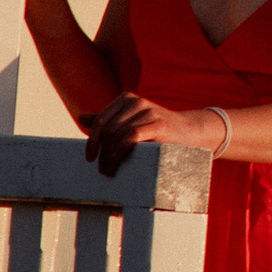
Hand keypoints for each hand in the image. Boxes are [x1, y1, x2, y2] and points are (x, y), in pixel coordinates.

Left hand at [85, 90, 225, 178]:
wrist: (190, 132)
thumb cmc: (158, 130)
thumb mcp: (131, 122)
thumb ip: (108, 120)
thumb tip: (82, 118)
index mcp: (126, 99)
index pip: (101, 120)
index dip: (92, 140)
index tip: (90, 157)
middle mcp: (136, 101)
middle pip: (107, 128)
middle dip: (100, 151)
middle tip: (100, 169)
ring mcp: (147, 111)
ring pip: (117, 134)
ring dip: (109, 157)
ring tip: (109, 171)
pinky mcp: (158, 123)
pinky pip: (130, 136)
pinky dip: (120, 152)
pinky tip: (118, 164)